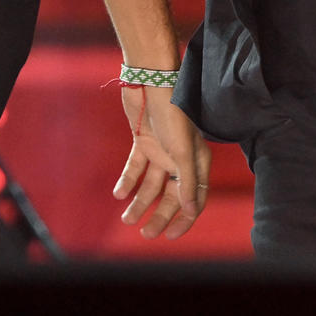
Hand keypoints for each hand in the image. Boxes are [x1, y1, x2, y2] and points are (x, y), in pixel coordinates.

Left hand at [115, 83, 208, 238]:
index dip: (183, 219)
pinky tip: (119, 193)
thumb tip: (192, 210)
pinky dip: (128, 180)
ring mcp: (161, 150)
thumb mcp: (182, 150)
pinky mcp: (143, 140)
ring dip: (140, 201)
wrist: (150, 79)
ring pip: (151, 184)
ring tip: (126, 219)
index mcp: (197, 162)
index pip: (194, 199)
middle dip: (158, 216)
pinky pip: (136, 167)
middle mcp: (180, 159)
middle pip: (170, 195)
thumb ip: (187, 181)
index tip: (169, 236)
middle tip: (144, 233)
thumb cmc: (172, 112)